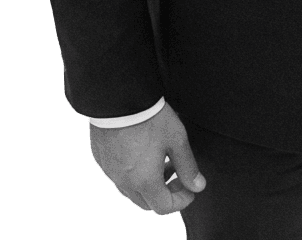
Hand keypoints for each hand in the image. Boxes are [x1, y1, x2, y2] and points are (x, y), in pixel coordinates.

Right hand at [89, 102, 205, 213]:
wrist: (118, 97)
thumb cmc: (149, 116)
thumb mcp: (176, 139)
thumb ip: (188, 166)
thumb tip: (197, 185)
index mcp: (144, 181)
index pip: (164, 207)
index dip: (182, 200)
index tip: (190, 187)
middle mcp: (124, 182)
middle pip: (147, 202)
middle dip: (166, 193)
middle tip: (177, 173)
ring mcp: (109, 171)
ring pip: (131, 190)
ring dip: (149, 183)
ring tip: (160, 160)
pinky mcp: (100, 159)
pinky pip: (117, 175)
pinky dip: (132, 173)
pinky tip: (141, 152)